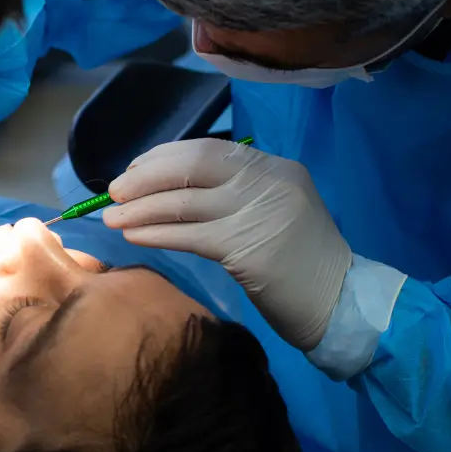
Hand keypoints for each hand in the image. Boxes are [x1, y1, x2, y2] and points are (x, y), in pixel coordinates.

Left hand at [103, 139, 351, 350]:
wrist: (341, 303)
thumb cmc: (302, 263)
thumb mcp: (276, 211)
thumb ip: (236, 194)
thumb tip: (171, 188)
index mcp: (274, 167)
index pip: (208, 149)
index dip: (164, 157)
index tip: (134, 170)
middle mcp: (267, 181)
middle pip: (192, 165)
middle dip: (145, 177)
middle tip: (113, 192)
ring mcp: (258, 212)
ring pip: (183, 201)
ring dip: (139, 208)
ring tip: (110, 218)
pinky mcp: (246, 248)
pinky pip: (187, 234)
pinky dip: (155, 233)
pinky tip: (133, 236)